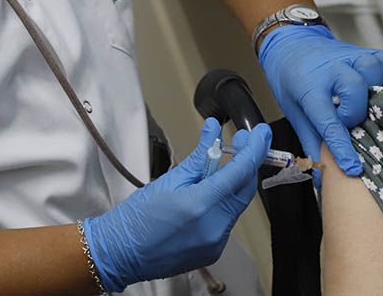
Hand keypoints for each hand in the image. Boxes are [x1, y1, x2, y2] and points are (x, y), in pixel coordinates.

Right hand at [84, 118, 269, 291]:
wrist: (120, 253)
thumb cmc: (137, 217)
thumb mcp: (169, 180)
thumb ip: (199, 156)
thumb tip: (214, 130)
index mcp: (201, 206)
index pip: (241, 172)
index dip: (255, 149)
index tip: (262, 133)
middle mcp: (214, 227)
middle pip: (244, 189)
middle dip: (247, 164)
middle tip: (241, 142)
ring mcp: (215, 243)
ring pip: (237, 205)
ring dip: (234, 183)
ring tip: (219, 166)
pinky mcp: (213, 252)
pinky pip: (227, 221)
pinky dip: (224, 202)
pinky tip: (210, 192)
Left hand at [258, 24, 382, 175]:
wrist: (291, 44)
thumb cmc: (292, 81)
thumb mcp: (294, 111)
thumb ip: (311, 143)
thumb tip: (322, 177)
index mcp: (308, 88)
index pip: (327, 121)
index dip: (341, 147)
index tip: (353, 168)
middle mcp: (330, 69)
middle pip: (355, 89)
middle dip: (355, 112)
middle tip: (348, 119)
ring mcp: (348, 57)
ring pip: (373, 69)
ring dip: (375, 88)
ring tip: (368, 100)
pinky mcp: (363, 51)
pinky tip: (380, 86)